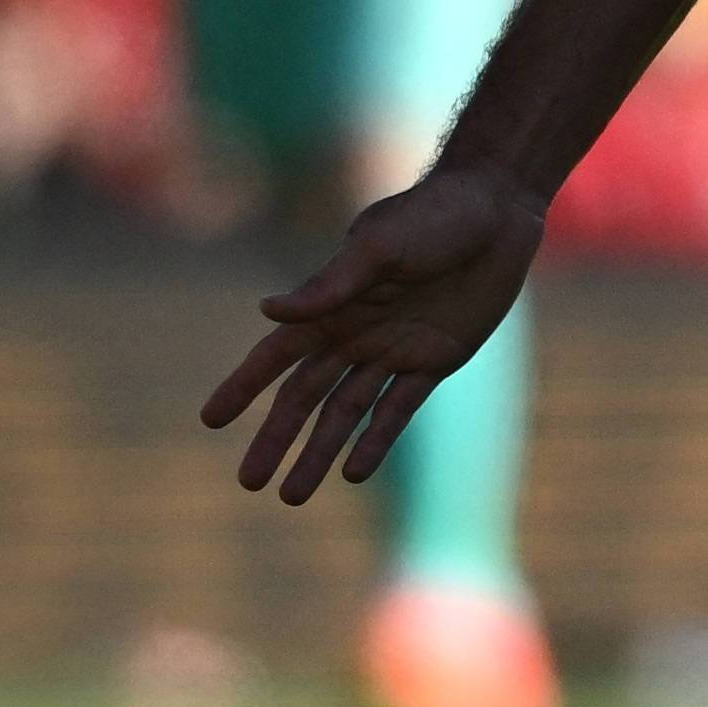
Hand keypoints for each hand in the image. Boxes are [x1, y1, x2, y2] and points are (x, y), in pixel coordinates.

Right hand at [198, 165, 547, 503]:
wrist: (496, 210)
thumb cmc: (432, 216)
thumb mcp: (379, 246)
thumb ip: (329, 285)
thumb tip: (268, 311)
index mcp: (331, 305)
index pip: (275, 356)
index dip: (243, 386)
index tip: (210, 420)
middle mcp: (355, 334)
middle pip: (304, 397)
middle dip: (276, 439)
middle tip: (249, 482)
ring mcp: (393, 350)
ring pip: (346, 414)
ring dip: (320, 453)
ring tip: (293, 496)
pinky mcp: (435, 360)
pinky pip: (399, 410)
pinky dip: (376, 441)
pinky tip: (353, 473)